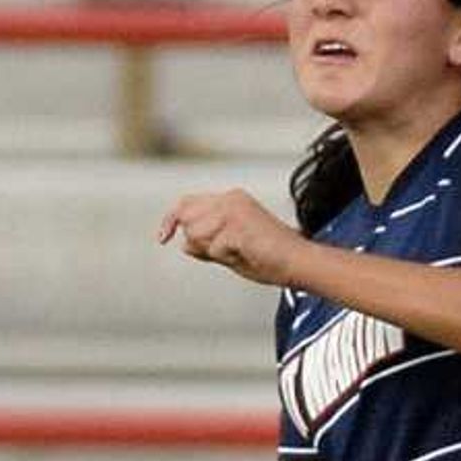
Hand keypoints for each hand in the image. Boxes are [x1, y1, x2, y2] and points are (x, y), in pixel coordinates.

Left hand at [158, 188, 304, 286]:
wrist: (298, 262)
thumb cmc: (272, 260)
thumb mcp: (232, 251)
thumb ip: (208, 244)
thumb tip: (184, 244)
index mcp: (230, 199)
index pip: (187, 204)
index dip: (170, 220)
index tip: (162, 237)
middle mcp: (229, 198)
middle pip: (188, 221)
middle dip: (201, 242)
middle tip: (230, 251)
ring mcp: (232, 209)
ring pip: (197, 235)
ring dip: (214, 251)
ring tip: (242, 251)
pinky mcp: (235, 223)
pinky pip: (213, 247)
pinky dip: (227, 256)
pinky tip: (247, 253)